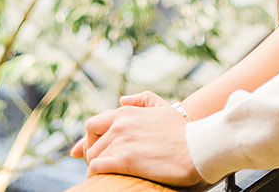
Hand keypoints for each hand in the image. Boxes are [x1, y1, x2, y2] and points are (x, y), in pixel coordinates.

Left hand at [73, 98, 202, 187]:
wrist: (198, 146)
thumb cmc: (184, 131)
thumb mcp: (163, 106)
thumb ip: (142, 99)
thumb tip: (123, 99)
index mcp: (126, 112)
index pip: (94, 124)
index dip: (86, 140)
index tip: (80, 151)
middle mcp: (120, 124)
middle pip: (91, 142)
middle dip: (93, 155)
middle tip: (102, 167)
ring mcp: (121, 141)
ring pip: (93, 156)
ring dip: (96, 167)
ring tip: (106, 175)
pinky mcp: (124, 160)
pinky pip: (97, 167)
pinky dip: (97, 174)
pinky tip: (104, 179)